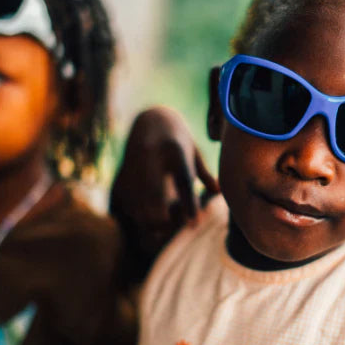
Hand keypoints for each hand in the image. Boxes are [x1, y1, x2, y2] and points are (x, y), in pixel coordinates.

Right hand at [110, 106, 218, 277]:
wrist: (151, 117)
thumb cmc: (178, 137)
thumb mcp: (193, 151)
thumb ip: (203, 173)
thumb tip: (219, 190)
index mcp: (177, 149)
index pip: (184, 181)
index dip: (189, 204)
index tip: (194, 225)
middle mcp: (154, 155)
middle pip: (155, 193)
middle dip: (162, 216)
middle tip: (170, 227)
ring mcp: (136, 162)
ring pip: (137, 198)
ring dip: (147, 216)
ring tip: (158, 226)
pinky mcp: (124, 169)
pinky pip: (126, 196)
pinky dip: (135, 211)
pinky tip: (143, 216)